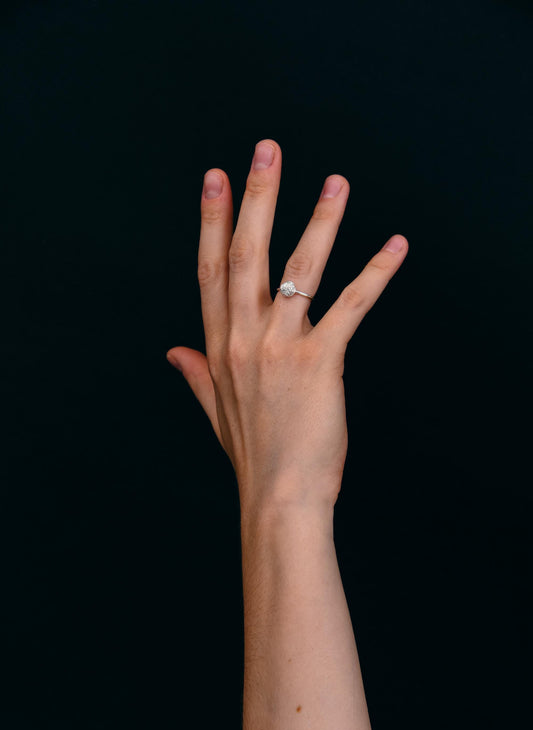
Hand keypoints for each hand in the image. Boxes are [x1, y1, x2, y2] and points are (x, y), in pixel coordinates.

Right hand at [166, 139, 407, 509]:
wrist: (278, 497)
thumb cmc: (253, 456)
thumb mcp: (215, 411)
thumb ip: (195, 374)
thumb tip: (173, 350)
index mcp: (219, 346)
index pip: (210, 270)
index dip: (211, 220)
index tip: (215, 179)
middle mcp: (243, 338)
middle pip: (246, 253)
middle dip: (257, 196)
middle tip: (267, 150)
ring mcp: (280, 347)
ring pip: (298, 270)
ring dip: (319, 220)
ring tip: (336, 181)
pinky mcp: (320, 362)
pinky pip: (351, 306)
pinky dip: (375, 274)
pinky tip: (395, 246)